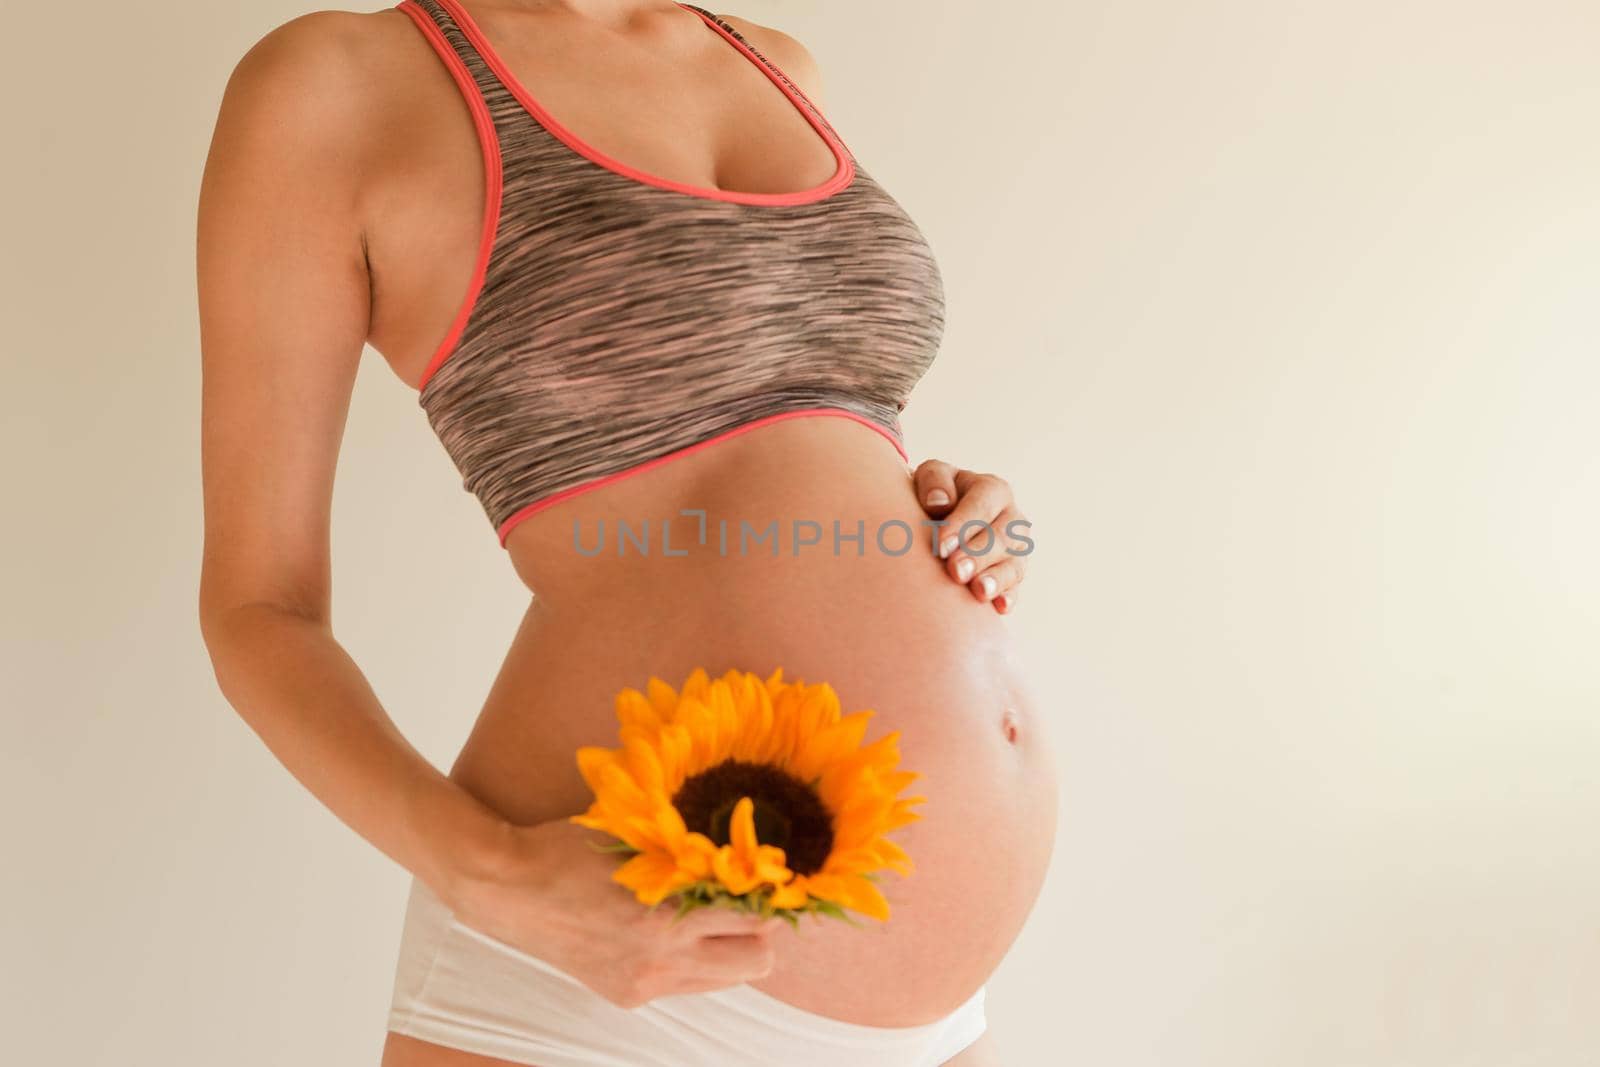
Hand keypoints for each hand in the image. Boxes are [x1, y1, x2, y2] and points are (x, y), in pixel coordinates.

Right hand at [446, 817, 780, 1008]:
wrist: (507, 889)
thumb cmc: (569, 848)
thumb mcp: (635, 835)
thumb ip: (687, 847)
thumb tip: (743, 846)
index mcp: (666, 912)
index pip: (754, 916)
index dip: (768, 893)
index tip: (770, 875)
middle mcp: (662, 957)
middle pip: (756, 962)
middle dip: (760, 930)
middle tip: (746, 899)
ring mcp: (646, 983)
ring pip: (726, 981)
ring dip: (730, 949)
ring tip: (712, 917)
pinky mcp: (628, 996)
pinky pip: (688, 986)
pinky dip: (693, 961)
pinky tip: (671, 932)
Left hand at [912, 460, 1032, 613]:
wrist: (942, 517)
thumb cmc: (936, 495)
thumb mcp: (931, 476)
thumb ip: (934, 480)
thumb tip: (938, 503)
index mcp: (993, 490)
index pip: (981, 505)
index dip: (962, 524)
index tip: (940, 546)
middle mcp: (1011, 518)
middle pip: (1000, 537)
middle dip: (978, 555)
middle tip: (956, 571)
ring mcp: (1016, 549)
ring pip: (1013, 564)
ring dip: (996, 578)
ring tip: (978, 591)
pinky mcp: (1013, 574)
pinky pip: (1015, 587)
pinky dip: (1008, 597)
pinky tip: (999, 607)